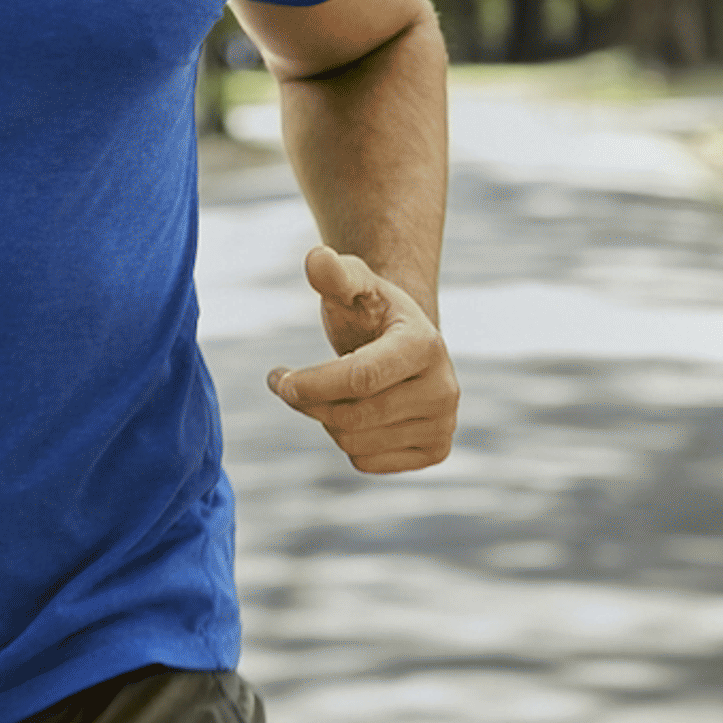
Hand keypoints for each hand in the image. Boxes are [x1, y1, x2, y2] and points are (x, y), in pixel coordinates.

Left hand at [265, 246, 455, 473]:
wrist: (406, 343)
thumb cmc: (371, 310)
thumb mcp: (354, 285)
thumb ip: (334, 273)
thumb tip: (317, 259)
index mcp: (425, 345)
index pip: (359, 378)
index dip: (311, 384)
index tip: (277, 379)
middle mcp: (444, 390)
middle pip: (352, 416)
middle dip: (308, 402)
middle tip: (286, 383)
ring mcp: (444, 425)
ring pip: (354, 444)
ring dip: (326, 420)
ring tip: (329, 393)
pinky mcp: (436, 452)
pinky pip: (366, 463)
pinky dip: (348, 442)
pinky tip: (356, 414)